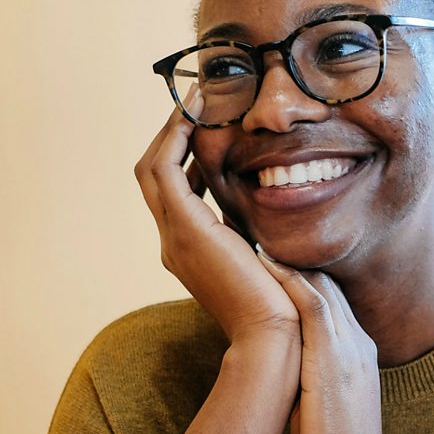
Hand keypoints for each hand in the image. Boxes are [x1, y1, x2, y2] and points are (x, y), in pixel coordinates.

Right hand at [135, 88, 297, 342]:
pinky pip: (166, 169)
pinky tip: (198, 115)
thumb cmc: (279, 304)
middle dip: (172, 134)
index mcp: (188, 250)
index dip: (183, 154)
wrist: (272, 334)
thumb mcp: (263, 258)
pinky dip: (176, 138)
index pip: (172, 190)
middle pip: (153, 174)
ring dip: (172, 128)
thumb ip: (255, 233)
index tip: (206, 124)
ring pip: (154, 167)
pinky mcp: (184, 229)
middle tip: (195, 100)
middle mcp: (172, 242)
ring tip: (197, 99)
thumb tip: (272, 208)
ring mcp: (173, 236)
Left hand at [257, 251, 419, 433]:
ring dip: (289, 259)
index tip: (276, 259)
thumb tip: (286, 369)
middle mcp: (359, 342)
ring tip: (258, 235)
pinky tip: (265, 260)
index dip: (305, 276)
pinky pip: (313, 304)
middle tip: (261, 234)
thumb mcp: (327, 405)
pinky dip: (290, 278)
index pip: (334, 300)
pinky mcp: (334, 358)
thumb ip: (314, 378)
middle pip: (331, 283)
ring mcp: (350, 347)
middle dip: (298, 259)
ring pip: (322, 284)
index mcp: (361, 353)